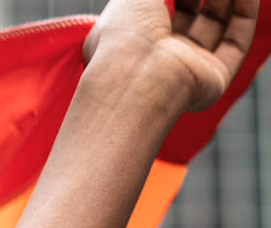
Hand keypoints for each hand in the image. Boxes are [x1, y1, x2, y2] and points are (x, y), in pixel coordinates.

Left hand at [85, 0, 256, 112]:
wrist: (134, 77)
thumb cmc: (124, 34)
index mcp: (130, 37)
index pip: (160, 7)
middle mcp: (158, 55)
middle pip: (190, 15)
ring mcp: (185, 66)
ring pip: (215, 25)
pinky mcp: (212, 79)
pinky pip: (235, 42)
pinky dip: (244, 14)